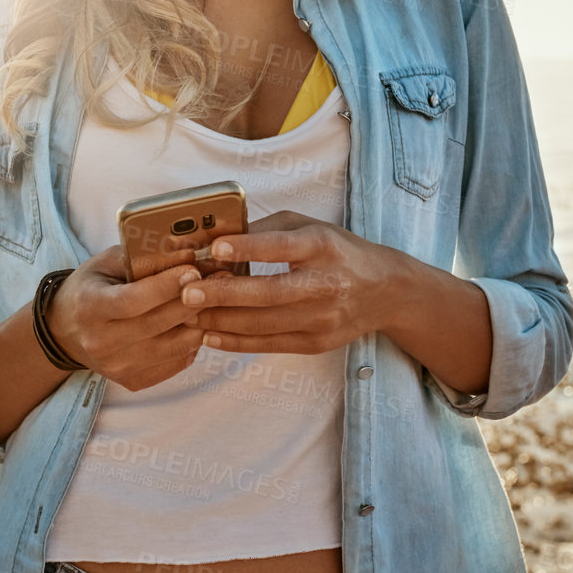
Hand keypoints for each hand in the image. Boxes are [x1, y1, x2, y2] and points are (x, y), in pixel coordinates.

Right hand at [47, 244, 208, 391]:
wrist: (66, 330)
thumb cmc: (92, 287)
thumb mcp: (107, 263)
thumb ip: (142, 258)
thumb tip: (187, 255)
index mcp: (90, 307)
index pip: (133, 301)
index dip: (166, 287)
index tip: (192, 271)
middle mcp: (100, 342)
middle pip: (157, 324)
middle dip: (192, 301)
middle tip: (216, 282)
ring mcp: (117, 366)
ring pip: (173, 347)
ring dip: (199, 323)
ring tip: (212, 302)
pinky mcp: (132, 381)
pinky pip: (175, 364)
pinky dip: (191, 343)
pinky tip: (195, 324)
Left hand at [179, 211, 405, 353]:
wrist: (384, 291)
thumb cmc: (338, 252)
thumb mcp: (309, 228)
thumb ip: (265, 231)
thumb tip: (217, 241)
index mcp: (322, 247)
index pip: (281, 247)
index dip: (248, 248)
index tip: (215, 249)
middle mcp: (324, 284)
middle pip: (268, 293)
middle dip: (224, 294)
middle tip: (187, 292)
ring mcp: (321, 318)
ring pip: (263, 324)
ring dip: (221, 320)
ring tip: (190, 314)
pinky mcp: (316, 343)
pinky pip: (268, 345)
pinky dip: (236, 342)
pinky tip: (210, 334)